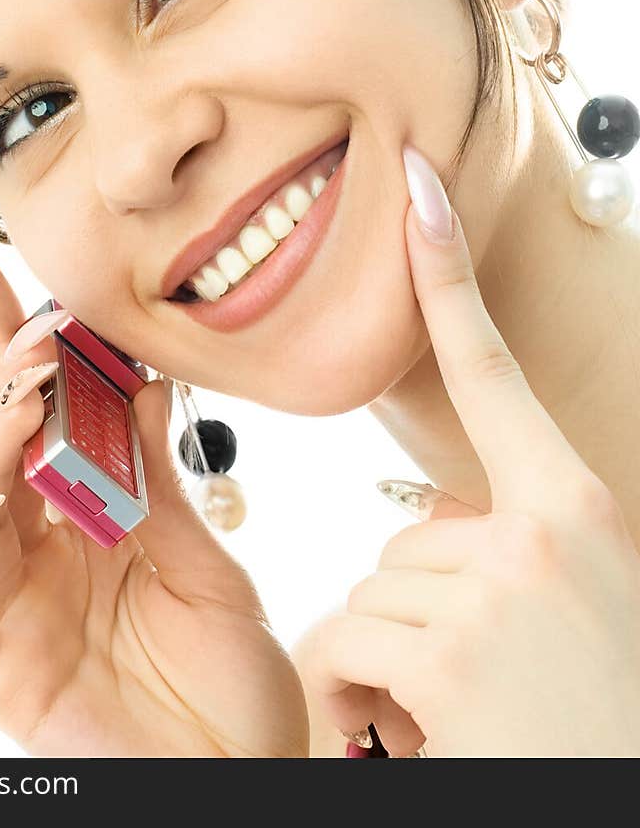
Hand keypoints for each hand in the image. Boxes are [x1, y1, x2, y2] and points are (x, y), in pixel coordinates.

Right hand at [0, 221, 308, 757]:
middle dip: (3, 383)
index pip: (38, 415)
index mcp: (89, 517)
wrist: (249, 779)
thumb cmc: (234, 680)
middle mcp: (43, 554)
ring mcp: (15, 612)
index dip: (4, 344)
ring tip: (21, 405)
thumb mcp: (205, 562)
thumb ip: (162, 484)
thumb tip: (146, 380)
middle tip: (36, 338)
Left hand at [297, 147, 639, 757]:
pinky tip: (420, 732)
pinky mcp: (447, 660)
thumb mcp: (582, 598)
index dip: (451, 279)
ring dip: (391, 660)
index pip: (495, 372)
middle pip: (404, 537)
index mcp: (577, 507)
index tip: (420, 191)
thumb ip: (511, 542)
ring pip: (368, 595)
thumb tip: (430, 523)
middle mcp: (539, 535)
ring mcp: (493, 595)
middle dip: (422, 610)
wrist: (628, 791)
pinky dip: (358, 695)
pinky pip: (346, 644)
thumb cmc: (602, 705)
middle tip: (492, 676)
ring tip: (468, 713)